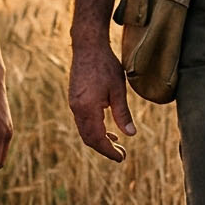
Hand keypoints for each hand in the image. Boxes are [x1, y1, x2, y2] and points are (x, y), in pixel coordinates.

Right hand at [68, 40, 137, 161]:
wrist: (88, 46)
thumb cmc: (106, 65)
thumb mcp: (119, 90)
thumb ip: (123, 114)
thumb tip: (131, 134)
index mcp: (88, 109)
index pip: (97, 139)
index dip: (109, 151)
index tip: (122, 158)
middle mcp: (77, 109)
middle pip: (88, 138)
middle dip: (104, 149)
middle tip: (121, 154)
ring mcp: (74, 104)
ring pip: (84, 131)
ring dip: (99, 140)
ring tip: (116, 143)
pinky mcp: (74, 99)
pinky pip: (82, 121)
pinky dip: (94, 129)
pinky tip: (107, 128)